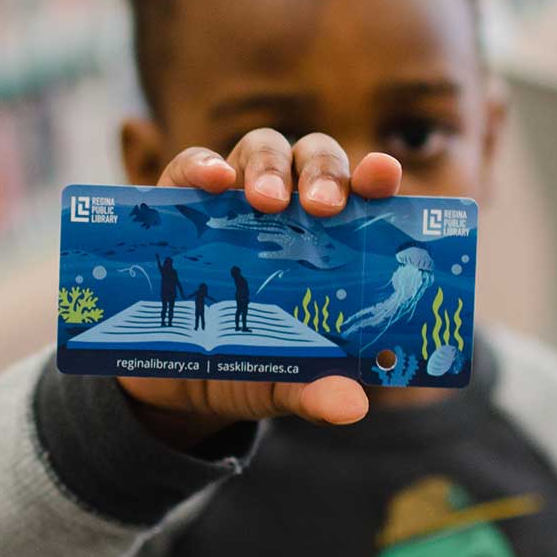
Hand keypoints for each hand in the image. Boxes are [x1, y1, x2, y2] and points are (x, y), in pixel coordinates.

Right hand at [119, 130, 401, 447]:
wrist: (171, 381)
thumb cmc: (247, 365)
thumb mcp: (283, 382)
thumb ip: (316, 390)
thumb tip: (352, 406)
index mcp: (328, 239)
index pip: (361, 193)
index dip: (374, 176)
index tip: (384, 175)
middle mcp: (288, 206)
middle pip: (314, 159)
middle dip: (323, 173)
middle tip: (323, 206)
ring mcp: (234, 197)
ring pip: (261, 149)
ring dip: (269, 166)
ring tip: (266, 201)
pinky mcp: (180, 200)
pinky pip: (191, 166)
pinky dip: (203, 164)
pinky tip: (214, 181)